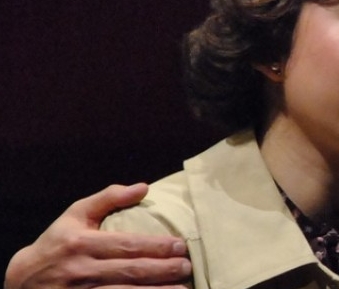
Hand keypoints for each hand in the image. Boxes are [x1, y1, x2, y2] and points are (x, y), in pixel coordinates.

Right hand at [4, 184, 191, 288]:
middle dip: (163, 270)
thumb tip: (144, 186)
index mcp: (82, 244)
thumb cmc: (57, 243)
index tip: (181, 245)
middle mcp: (82, 270)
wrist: (22, 280)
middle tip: (188, 266)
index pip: (127, 245)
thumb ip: (109, 198)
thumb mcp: (76, 215)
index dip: (156, 246)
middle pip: (130, 271)